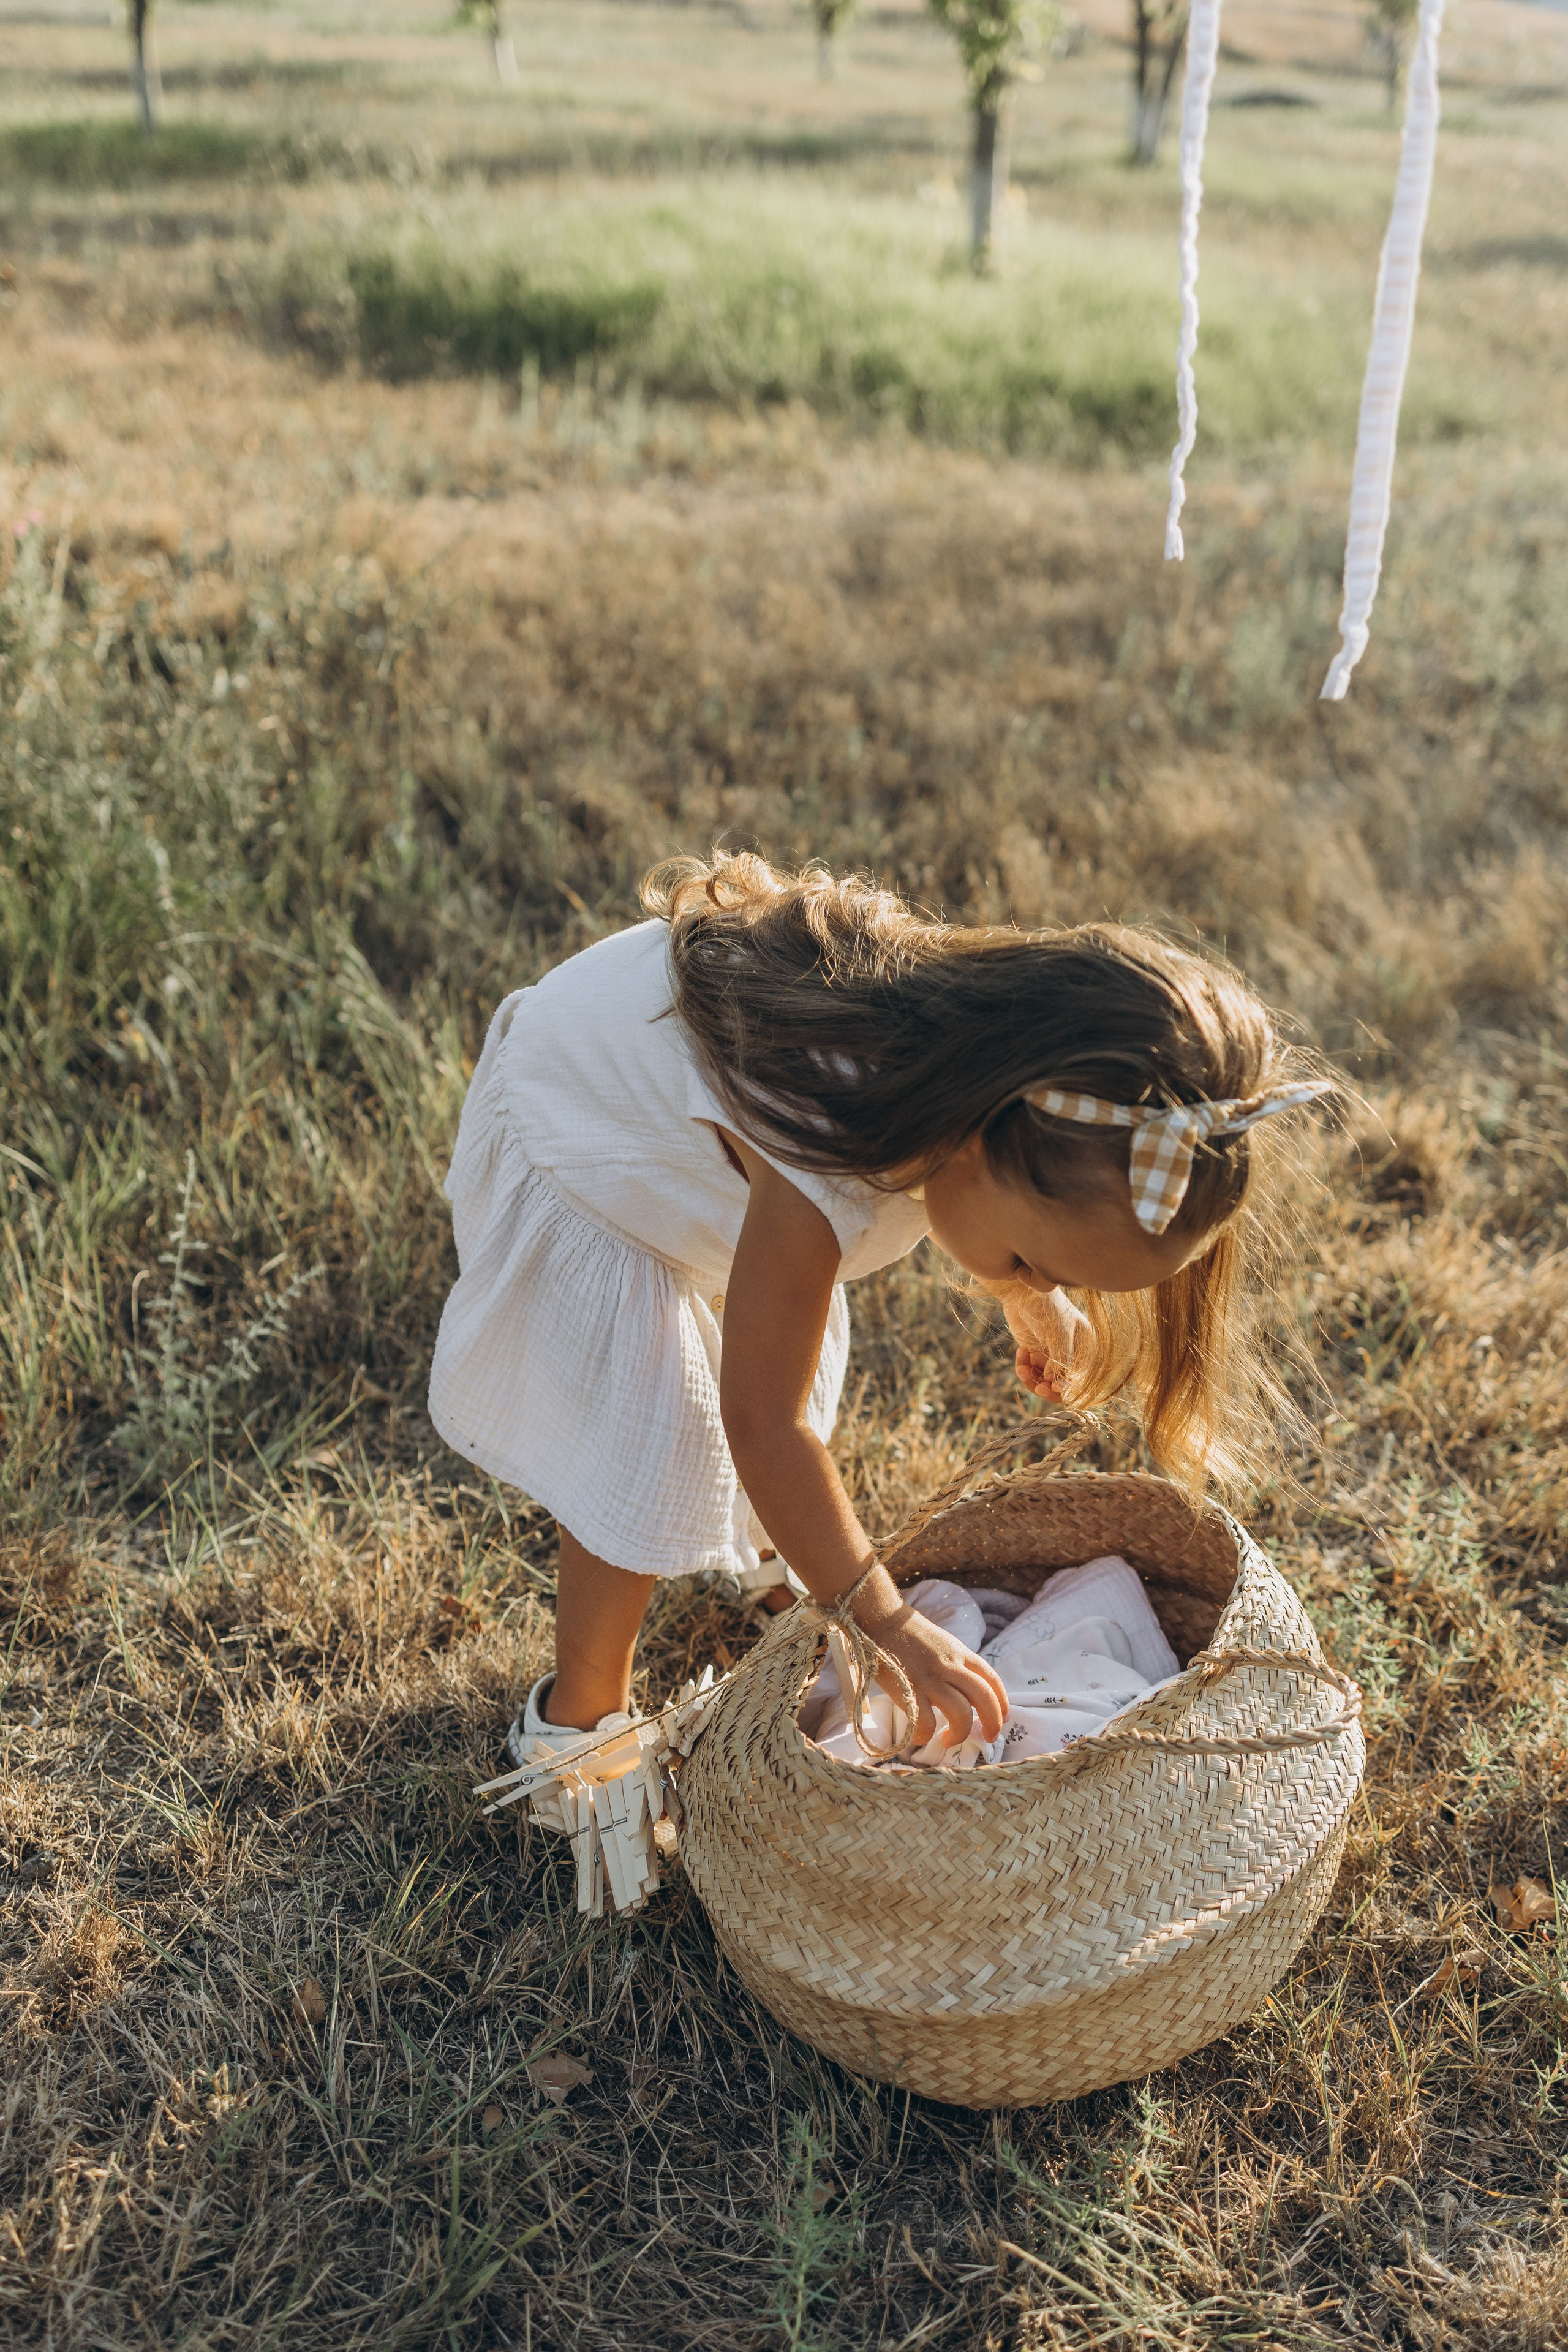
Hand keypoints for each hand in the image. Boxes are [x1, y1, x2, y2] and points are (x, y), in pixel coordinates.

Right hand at [848, 1565, 1007, 1748]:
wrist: (881, 1619)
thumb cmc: (909, 1633)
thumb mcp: (943, 1643)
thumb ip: (957, 1663)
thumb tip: (966, 1690)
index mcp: (960, 1652)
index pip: (992, 1679)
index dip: (1002, 1702)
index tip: (1002, 1717)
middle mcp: (950, 1665)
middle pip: (985, 1698)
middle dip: (993, 1722)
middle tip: (989, 1736)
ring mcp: (930, 1678)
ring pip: (961, 1713)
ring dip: (961, 1733)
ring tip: (949, 1739)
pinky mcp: (908, 1689)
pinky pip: (925, 1722)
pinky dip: (926, 1735)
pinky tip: (922, 1735)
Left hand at [992, 1279, 1091, 1402]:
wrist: (1020, 1292)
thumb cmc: (1045, 1307)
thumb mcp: (1057, 1335)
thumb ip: (1060, 1361)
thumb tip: (1054, 1384)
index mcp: (1086, 1346)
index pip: (1082, 1377)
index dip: (1069, 1387)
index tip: (1052, 1387)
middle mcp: (1071, 1353)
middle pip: (1063, 1384)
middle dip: (1049, 1387)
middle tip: (1037, 1388)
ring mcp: (1053, 1354)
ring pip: (1045, 1381)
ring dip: (1032, 1379)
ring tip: (1022, 1369)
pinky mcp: (1036, 1354)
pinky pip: (1032, 1372)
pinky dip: (1024, 1369)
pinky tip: (1020, 1353)